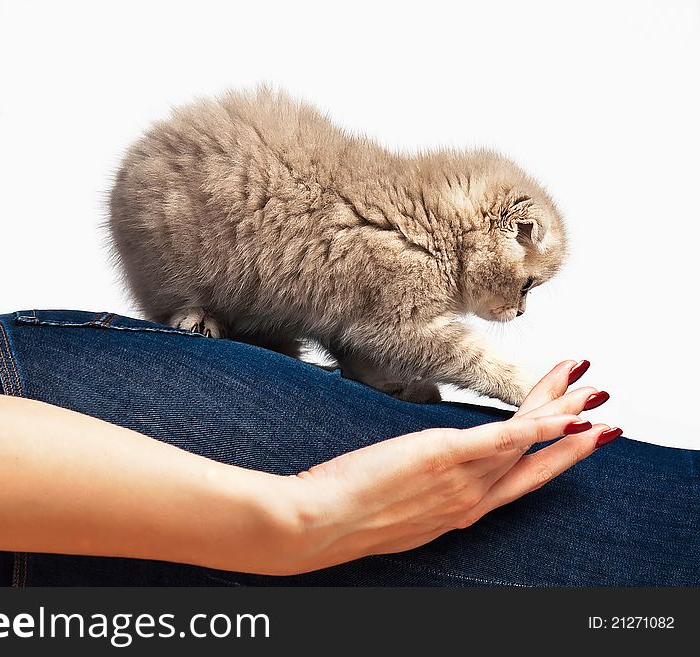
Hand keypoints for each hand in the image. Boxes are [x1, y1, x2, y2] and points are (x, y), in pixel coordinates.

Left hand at [283, 360, 620, 572]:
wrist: (321, 523)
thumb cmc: (349, 513)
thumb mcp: (399, 508)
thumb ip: (425, 488)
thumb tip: (424, 469)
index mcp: (460, 511)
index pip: (516, 480)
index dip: (550, 459)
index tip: (573, 438)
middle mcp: (470, 500)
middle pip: (533, 461)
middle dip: (572, 434)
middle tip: (602, 410)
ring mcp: (461, 480)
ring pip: (525, 442)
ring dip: (561, 412)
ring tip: (587, 387)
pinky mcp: (445, 456)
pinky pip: (504, 439)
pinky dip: (538, 426)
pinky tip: (564, 411)